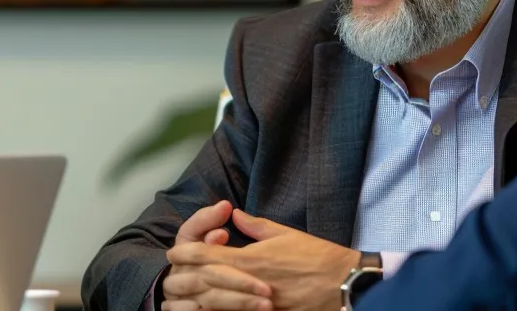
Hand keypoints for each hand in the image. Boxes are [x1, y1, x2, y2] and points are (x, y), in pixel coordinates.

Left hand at [167, 209, 357, 310]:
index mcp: (250, 259)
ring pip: (215, 303)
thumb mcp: (285, 234)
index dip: (185, 253)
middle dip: (184, 277)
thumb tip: (234, 214)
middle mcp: (248, 282)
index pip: (205, 256)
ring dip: (196, 298)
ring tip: (183, 296)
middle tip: (171, 275)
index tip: (174, 252)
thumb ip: (255, 225)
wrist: (346, 284)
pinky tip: (209, 308)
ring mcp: (257, 303)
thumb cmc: (318, 257)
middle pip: (203, 282)